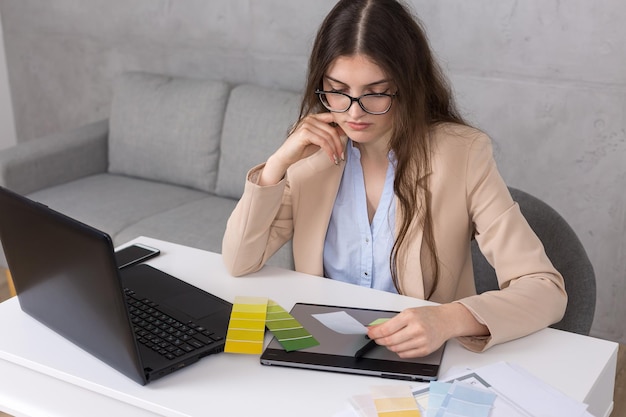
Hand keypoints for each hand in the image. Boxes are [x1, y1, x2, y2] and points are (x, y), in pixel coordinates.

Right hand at [259, 113, 345, 184]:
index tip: (347, 140)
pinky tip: (331, 158)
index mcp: (314, 118)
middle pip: (332, 130)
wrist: (286, 156)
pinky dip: (329, 151)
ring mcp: (307, 124)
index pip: (333, 118)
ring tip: (337, 159)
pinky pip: (323, 142)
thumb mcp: (319, 140)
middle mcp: (310, 118)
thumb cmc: (301, 148)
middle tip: (342, 156)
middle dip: (339, 144)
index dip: (342, 128)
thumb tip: (343, 131)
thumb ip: (328, 134)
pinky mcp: (304, 133)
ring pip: (328, 137)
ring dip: (335, 150)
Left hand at [366, 303, 488, 357]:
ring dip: (389, 346)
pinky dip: (398, 351)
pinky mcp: (425, 350)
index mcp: (410, 316)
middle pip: (390, 340)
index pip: (386, 328)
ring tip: (388, 341)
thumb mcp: (409, 312)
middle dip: (379, 340)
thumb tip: (376, 329)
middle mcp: (416, 328)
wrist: (445, 321)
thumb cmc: (427, 315)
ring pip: (396, 349)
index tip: (370, 333)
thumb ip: (393, 321)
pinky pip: (405, 355)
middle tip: (376, 338)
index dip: (375, 333)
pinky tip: (398, 345)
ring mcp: (421, 340)